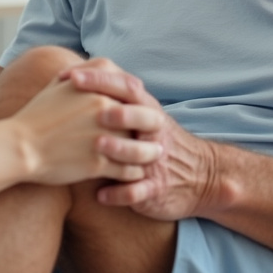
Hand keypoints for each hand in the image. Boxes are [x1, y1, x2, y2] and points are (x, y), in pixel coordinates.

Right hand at [11, 76, 163, 185]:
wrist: (19, 146)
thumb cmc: (37, 115)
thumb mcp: (59, 84)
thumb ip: (86, 72)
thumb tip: (104, 67)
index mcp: (98, 90)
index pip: (134, 92)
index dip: (142, 102)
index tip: (145, 110)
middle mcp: (105, 111)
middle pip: (145, 119)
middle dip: (153, 127)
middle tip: (157, 134)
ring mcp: (103, 138)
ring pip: (140, 148)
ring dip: (149, 154)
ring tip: (152, 156)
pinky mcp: (98, 164)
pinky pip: (127, 171)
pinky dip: (134, 174)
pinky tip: (134, 174)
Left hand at [61, 60, 220, 221]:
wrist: (200, 177)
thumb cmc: (156, 141)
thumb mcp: (145, 115)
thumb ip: (115, 97)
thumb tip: (72, 76)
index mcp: (147, 111)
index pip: (127, 88)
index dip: (101, 80)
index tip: (71, 76)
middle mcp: (154, 133)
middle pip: (142, 117)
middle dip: (121, 113)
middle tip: (97, 110)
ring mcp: (156, 161)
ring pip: (141, 154)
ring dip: (120, 149)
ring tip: (98, 146)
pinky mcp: (156, 189)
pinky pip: (140, 192)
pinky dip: (121, 194)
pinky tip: (101, 196)